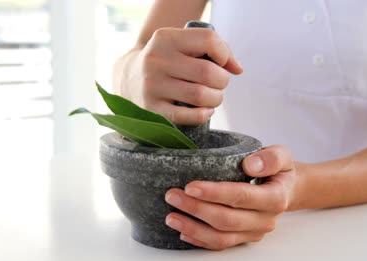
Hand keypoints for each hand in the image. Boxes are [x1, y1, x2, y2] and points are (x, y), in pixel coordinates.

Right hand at [126, 27, 242, 124]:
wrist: (129, 78)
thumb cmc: (167, 61)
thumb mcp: (183, 45)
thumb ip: (215, 49)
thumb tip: (237, 69)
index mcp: (166, 38)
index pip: (209, 40)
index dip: (224, 54)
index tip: (221, 63)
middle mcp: (156, 60)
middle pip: (208, 72)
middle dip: (222, 81)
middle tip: (218, 84)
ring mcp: (152, 86)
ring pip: (200, 95)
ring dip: (216, 99)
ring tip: (212, 97)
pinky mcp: (152, 109)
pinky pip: (188, 116)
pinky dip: (204, 114)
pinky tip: (205, 110)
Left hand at [165, 145, 299, 249]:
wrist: (286, 188)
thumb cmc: (278, 170)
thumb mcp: (281, 155)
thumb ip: (270, 157)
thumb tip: (250, 165)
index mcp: (275, 197)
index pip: (240, 196)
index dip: (214, 193)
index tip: (191, 187)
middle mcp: (265, 219)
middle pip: (226, 219)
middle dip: (196, 209)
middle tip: (172, 196)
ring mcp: (254, 232)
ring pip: (221, 237)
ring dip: (193, 228)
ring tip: (171, 217)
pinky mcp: (245, 238)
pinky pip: (221, 244)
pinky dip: (200, 240)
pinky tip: (183, 232)